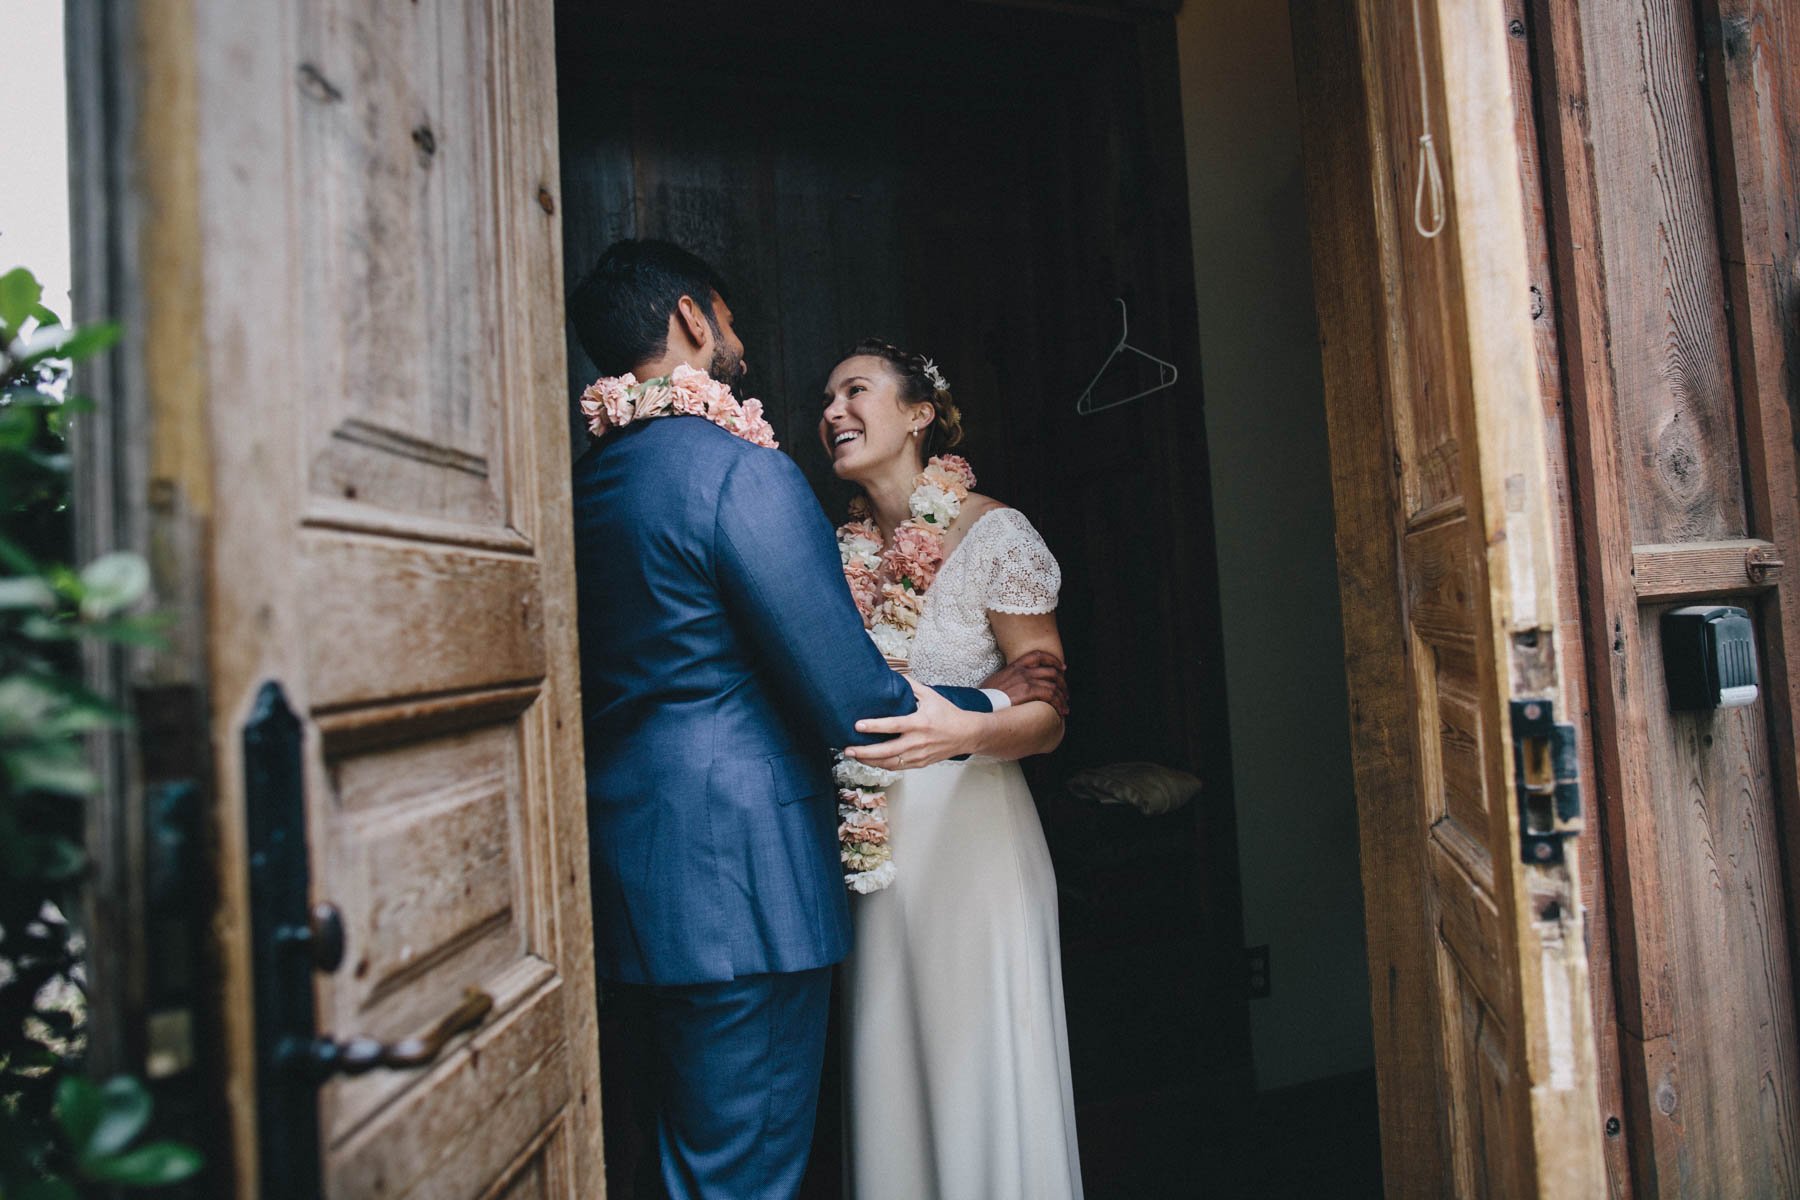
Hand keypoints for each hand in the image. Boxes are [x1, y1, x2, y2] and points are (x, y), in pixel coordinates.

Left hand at [844, 677, 983, 769]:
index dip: (874, 726)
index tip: (858, 725)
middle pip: (886, 751)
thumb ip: (911, 686)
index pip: (892, 726)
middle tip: (848, 749)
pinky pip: (897, 767)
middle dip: (864, 752)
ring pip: (889, 763)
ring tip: (854, 755)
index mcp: (919, 723)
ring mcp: (918, 755)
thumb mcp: (931, 696)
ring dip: (870, 761)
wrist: (966, 734)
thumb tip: (894, 675)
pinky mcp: (919, 764)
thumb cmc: (947, 714)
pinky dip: (882, 765)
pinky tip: (871, 761)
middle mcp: (917, 742)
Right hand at [981, 649, 1068, 716]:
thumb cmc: (984, 697)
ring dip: (1062, 696)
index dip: (1053, 660)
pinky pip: (1051, 695)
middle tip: (1066, 692)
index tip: (1062, 667)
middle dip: (1062, 682)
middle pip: (1051, 671)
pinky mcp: (1028, 691)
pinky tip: (1060, 711)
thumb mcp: (996, 681)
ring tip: (1065, 706)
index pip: (1038, 655)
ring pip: (1054, 684)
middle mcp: (1022, 670)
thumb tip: (1015, 687)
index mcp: (1014, 666)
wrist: (980, 703)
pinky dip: (1058, 703)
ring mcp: (1025, 680)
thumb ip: (1009, 679)